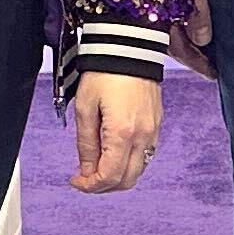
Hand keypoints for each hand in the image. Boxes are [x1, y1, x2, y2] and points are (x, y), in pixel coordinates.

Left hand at [69, 71, 161, 193]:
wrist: (129, 48)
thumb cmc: (104, 73)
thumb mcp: (85, 108)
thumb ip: (86, 144)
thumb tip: (87, 169)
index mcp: (122, 133)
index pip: (109, 176)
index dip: (90, 186)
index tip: (76, 181)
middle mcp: (143, 136)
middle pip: (127, 180)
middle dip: (104, 186)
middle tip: (85, 179)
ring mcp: (153, 130)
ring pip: (139, 170)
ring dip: (118, 176)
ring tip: (98, 165)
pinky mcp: (157, 123)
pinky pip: (146, 154)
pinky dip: (130, 162)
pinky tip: (114, 153)